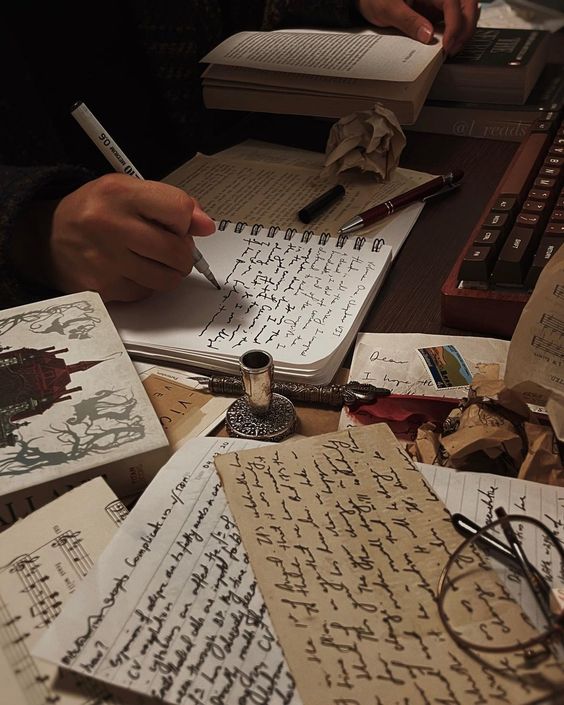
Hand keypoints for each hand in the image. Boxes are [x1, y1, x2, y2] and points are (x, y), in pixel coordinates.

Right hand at [15, 174, 215, 301]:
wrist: (45, 237)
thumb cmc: (95, 212)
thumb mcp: (128, 191)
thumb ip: (170, 203)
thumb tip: (206, 225)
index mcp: (119, 194)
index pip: (179, 210)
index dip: (185, 221)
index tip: (176, 224)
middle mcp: (110, 226)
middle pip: (177, 251)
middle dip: (182, 254)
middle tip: (170, 248)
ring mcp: (105, 261)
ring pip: (166, 279)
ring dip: (168, 272)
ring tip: (151, 259)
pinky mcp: (102, 289)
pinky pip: (145, 293)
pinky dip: (145, 285)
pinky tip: (130, 270)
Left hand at [357, 0, 478, 54]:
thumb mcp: (388, 8)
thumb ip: (408, 20)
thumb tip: (428, 36)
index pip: (452, 3)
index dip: (454, 25)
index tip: (447, 45)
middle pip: (466, 5)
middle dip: (466, 28)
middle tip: (453, 49)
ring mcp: (438, 3)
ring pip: (463, 13)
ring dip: (463, 31)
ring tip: (451, 50)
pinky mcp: (435, 13)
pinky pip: (452, 21)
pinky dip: (454, 33)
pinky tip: (447, 46)